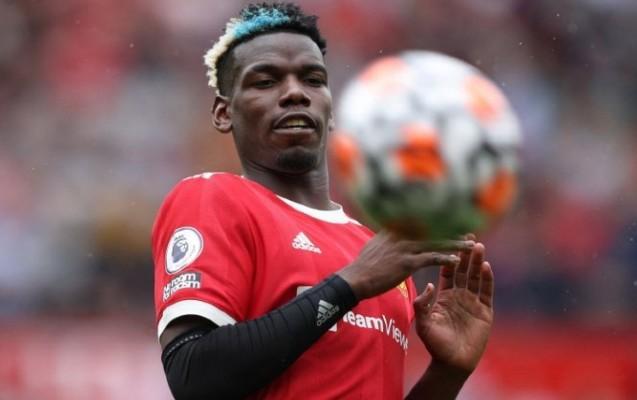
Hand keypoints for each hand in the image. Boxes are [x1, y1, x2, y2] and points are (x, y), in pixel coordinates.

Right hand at [337, 232, 474, 299]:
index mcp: (395, 229)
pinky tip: (456, 261)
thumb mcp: (376, 244)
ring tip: (470, 246)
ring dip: (455, 244)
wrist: (355, 279)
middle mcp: (401, 235)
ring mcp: (404, 248)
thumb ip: (388, 237)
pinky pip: (430, 259)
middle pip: (432, 229)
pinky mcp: (406, 263)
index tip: (455, 220)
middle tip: (469, 231)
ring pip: (436, 243)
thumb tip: (392, 232)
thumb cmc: (364, 265)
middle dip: (452, 230)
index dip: (440, 221)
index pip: (421, 220)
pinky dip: (445, 259)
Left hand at [413, 235, 493, 373]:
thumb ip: (422, 304)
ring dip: (477, 262)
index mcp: (444, 295)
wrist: (452, 363)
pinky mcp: (485, 310)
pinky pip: (486, 291)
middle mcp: (460, 295)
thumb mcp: (424, 323)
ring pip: (476, 277)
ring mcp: (473, 302)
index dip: (448, 256)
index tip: (447, 240)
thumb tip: (429, 285)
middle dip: (465, 253)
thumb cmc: (435, 344)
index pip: (448, 271)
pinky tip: (486, 266)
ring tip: (478, 246)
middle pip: (464, 270)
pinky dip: (487, 279)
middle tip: (466, 234)